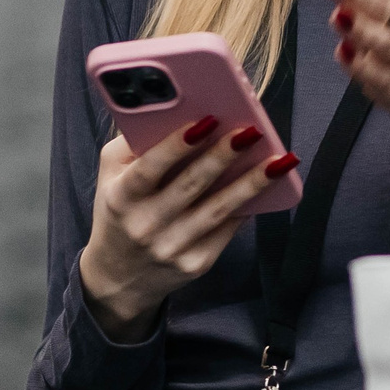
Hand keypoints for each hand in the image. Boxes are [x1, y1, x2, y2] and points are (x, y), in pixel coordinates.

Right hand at [77, 117, 298, 341]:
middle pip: (191, 186)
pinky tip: (270, 185)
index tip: (207, 120)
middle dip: (223, 156)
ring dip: (251, 183)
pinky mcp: (196, 263)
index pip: (149, 168)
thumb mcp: (111, 175)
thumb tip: (175, 113)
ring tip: (278, 160)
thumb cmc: (119, 210)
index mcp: (121, 198)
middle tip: (251, 131)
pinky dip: (250, 204)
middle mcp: (146, 225)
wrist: (120, 276)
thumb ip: (134, 145)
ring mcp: (173, 248)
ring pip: (218, 209)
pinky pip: (228, 228)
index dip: (178, 145)